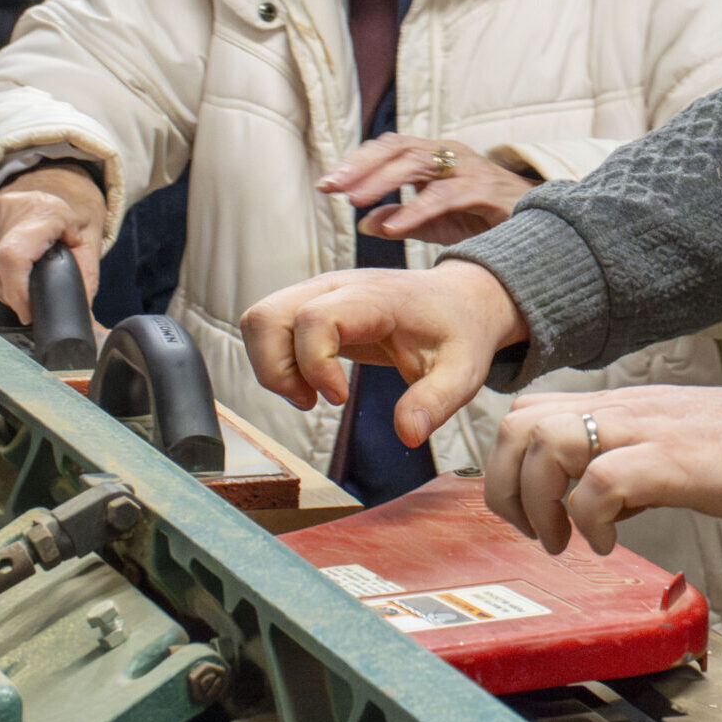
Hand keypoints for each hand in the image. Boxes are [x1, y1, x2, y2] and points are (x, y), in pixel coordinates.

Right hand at [0, 165, 104, 321]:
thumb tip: (83, 314)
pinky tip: (10, 268)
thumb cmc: (73, 206)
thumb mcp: (90, 235)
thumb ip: (86, 274)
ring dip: (5, 287)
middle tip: (34, 296)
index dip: (18, 293)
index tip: (31, 312)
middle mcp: (6, 211)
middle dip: (17, 296)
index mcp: (42, 211)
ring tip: (26, 277)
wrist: (49, 177)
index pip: (14, 258)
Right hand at [240, 261, 526, 445]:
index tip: (340, 398)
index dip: (315, 364)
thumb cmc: (458, 333)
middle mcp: (339, 286)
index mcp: (375, 298)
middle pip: (267, 314)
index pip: (315, 318)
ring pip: (259, 318)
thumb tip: (407, 435)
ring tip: (309, 394)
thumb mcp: (462, 372)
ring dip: (270, 366)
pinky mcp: (313, 304)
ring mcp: (322, 291)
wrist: (460, 300)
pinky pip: (270, 325)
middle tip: (311, 401)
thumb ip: (436, 402)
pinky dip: (276, 360)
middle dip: (275, 369)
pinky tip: (312, 383)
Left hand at [319, 135, 534, 244]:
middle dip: (362, 167)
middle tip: (332, 187)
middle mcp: (451, 155)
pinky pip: (447, 195)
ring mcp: (470, 169)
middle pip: (399, 149)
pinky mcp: (486, 190)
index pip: (390, 149)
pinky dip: (417, 209)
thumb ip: (403, 221)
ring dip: (383, 181)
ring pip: (420, 164)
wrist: (543, 226)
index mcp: (437, 157)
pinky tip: (395, 225)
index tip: (326, 185)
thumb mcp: (438, 222)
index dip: (357, 163)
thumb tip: (364, 222)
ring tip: (355, 201)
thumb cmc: (486, 219)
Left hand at [484, 380, 721, 556]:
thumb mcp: (677, 447)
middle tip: (539, 531)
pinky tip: (612, 542)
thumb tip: (591, 501)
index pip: (529, 409)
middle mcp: (628, 409)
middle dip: (507, 486)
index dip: (511, 464)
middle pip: (519, 422)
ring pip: (549, 443)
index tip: (532, 511)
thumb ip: (631, 461)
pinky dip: (591, 521)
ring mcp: (651, 431)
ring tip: (568, 540)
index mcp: (624, 405)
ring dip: (541, 502)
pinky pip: (603, 481)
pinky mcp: (678, 461)